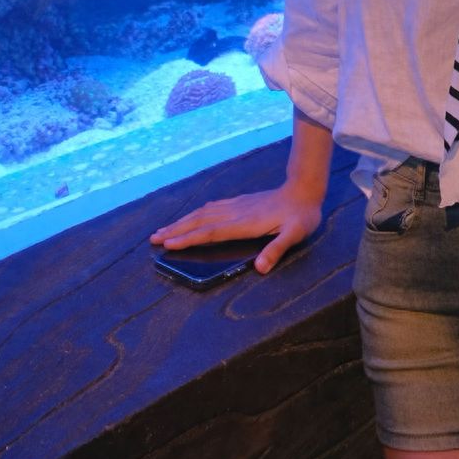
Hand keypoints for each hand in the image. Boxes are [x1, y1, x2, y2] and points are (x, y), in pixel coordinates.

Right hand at [149, 185, 323, 272]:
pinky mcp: (240, 202)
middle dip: (176, 230)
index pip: (211, 232)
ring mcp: (236, 206)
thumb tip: (260, 268)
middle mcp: (236, 213)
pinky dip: (196, 214)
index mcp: (245, 223)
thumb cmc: (301, 215)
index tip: (169, 244)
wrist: (304, 189)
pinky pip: (211, 208)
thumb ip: (277, 250)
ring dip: (182, 221)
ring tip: (164, 229)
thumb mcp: (295, 235)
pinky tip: (191, 217)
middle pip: (200, 221)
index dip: (189, 238)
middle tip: (154, 238)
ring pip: (203, 213)